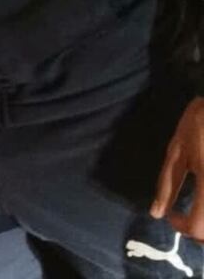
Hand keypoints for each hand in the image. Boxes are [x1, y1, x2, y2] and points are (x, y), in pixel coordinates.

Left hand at [152, 97, 203, 238]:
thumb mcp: (177, 151)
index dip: (182, 227)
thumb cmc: (199, 123)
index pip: (198, 227)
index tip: (172, 215)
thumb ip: (167, 184)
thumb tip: (156, 212)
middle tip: (186, 218)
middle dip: (199, 232)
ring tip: (197, 210)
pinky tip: (203, 198)